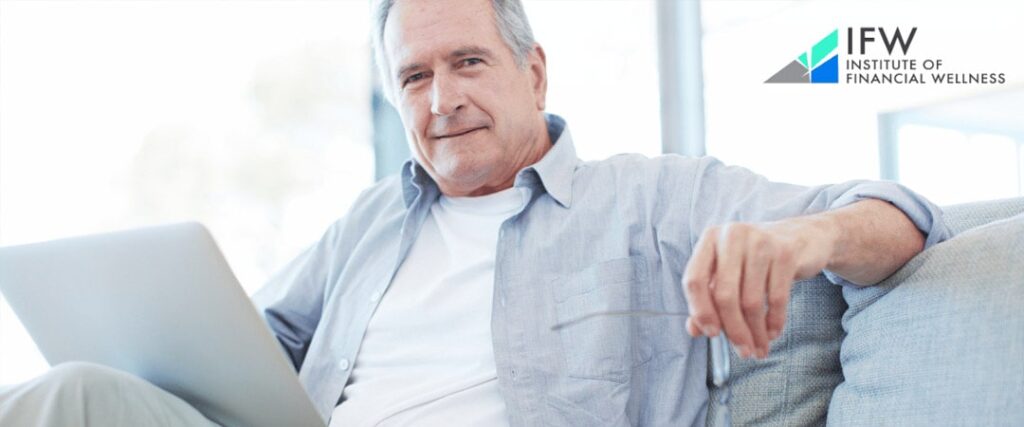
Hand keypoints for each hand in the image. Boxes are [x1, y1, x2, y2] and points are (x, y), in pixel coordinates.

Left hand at [682, 217, 836, 358]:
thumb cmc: (754, 259)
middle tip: (743, 352)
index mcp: (710, 239)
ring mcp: (760, 242)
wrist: (801, 237)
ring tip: (759, 348)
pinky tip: (772, 333)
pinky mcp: (786, 254)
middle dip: (734, 330)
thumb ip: (708, 299)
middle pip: (724, 295)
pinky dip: (774, 322)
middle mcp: (732, 236)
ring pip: (752, 301)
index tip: (712, 334)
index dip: (700, 311)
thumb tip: (694, 330)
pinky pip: (777, 298)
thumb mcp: (728, 273)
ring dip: (756, 332)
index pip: (694, 279)